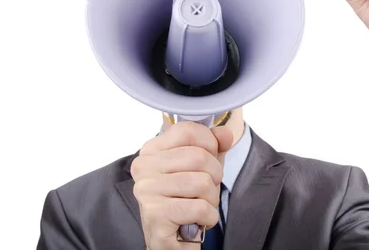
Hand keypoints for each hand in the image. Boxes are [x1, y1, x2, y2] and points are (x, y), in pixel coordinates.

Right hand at [130, 121, 232, 248]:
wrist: (171, 241)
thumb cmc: (184, 201)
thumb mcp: (201, 168)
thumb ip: (213, 147)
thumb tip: (225, 133)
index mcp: (151, 150)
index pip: (187, 131)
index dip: (209, 143)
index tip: (210, 157)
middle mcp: (144, 167)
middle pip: (198, 157)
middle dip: (214, 176)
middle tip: (206, 190)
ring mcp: (147, 190)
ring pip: (201, 183)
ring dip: (211, 199)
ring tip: (201, 205)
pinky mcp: (155, 214)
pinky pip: (199, 207)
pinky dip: (208, 217)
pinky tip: (198, 220)